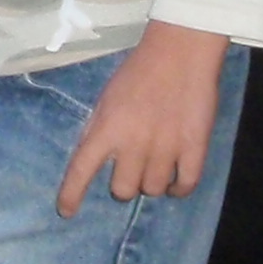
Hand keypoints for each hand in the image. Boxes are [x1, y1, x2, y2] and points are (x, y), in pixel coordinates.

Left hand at [59, 20, 232, 214]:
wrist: (181, 51)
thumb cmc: (139, 71)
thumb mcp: (106, 98)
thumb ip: (98, 130)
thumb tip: (88, 160)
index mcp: (106, 129)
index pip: (81, 171)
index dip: (71, 195)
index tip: (67, 211)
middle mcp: (133, 144)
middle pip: (123, 190)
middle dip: (125, 183)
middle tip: (132, 167)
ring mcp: (166, 148)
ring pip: (153, 190)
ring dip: (151, 183)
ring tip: (156, 167)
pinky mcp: (195, 148)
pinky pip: (185, 186)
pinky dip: (179, 189)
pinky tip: (175, 181)